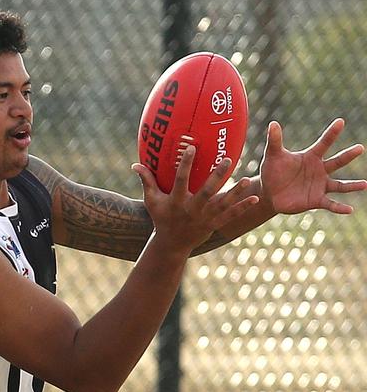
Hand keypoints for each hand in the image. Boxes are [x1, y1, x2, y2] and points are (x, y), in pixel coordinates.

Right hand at [133, 145, 258, 255]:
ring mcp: (204, 218)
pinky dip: (243, 207)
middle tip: (227, 160)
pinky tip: (255, 198)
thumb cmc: (161, 218)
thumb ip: (147, 181)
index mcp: (176, 201)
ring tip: (247, 179)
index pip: (181, 180)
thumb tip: (135, 164)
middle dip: (217, 176)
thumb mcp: (152, 201)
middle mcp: (192, 209)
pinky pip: (231, 215)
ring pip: (222, 203)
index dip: (186, 164)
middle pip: (206, 191)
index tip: (193, 148)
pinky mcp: (214, 224)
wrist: (172, 244)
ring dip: (235, 192)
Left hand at [259, 119, 364, 214]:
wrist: (269, 193)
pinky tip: (349, 210)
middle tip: (360, 148)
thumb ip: (274, 141)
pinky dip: (339, 207)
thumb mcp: (272, 156)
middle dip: (348, 155)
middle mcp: (320, 170)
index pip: (324, 143)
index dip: (332, 133)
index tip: (341, 121)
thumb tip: (273, 123)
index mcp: (311, 157)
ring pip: (340, 185)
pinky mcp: (316, 200)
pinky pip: (330, 204)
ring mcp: (320, 185)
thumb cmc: (272, 171)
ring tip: (365, 184)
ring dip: (352, 185)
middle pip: (337, 162)